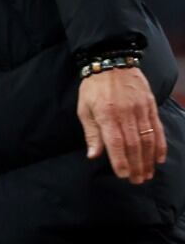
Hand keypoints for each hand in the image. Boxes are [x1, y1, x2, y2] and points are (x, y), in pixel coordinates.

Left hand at [78, 66, 166, 183]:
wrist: (111, 62)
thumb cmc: (93, 87)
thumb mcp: (84, 108)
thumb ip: (91, 133)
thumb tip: (93, 155)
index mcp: (106, 115)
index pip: (116, 143)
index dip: (120, 161)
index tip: (123, 176)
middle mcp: (125, 114)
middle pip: (134, 145)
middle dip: (136, 165)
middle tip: (138, 181)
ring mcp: (140, 110)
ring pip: (147, 139)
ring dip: (148, 159)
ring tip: (148, 174)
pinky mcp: (150, 106)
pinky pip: (158, 129)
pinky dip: (160, 145)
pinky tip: (159, 158)